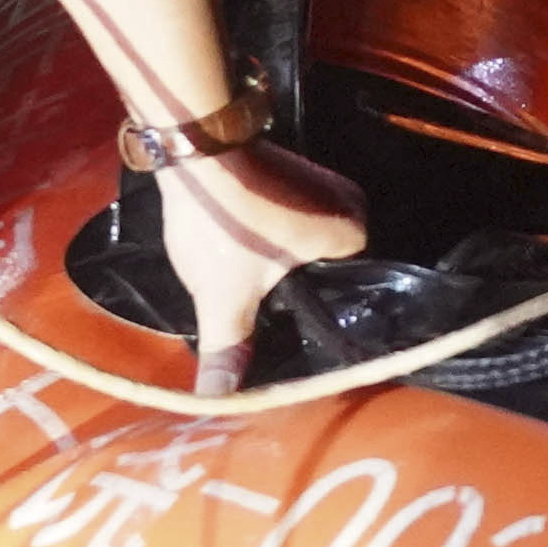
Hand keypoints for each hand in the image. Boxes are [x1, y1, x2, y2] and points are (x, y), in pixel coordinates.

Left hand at [153, 135, 367, 376]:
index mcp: (355, 233)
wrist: (191, 145)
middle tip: (264, 318)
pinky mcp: (294, 169)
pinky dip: (269, 239)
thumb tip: (219, 400)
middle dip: (294, 292)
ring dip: (277, 264)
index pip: (344, 294)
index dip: (311, 319)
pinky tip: (244, 254)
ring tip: (252, 291)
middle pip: (324, 269)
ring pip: (303, 245)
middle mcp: (353, 202)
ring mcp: (324, 181)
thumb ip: (228, 348)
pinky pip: (289, 221)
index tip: (284, 337)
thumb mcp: (224, 297)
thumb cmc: (222, 223)